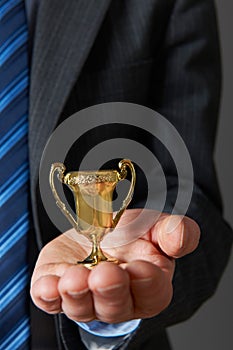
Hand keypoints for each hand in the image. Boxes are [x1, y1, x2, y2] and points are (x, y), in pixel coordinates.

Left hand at [30, 209, 199, 322]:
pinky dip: (48, 295)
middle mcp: (117, 299)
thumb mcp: (156, 226)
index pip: (151, 292)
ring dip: (77, 295)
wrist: (101, 231)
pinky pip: (51, 300)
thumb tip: (180, 236)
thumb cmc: (132, 234)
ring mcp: (85, 296)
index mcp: (148, 285)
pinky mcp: (58, 288)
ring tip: (73, 278)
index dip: (146, 283)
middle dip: (109, 291)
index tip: (140, 268)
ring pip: (81, 307)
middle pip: (114, 306)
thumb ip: (174, 232)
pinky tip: (46, 285)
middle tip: (104, 274)